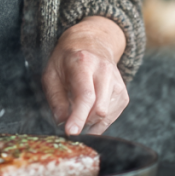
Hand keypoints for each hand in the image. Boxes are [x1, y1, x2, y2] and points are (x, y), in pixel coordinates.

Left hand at [41, 17, 128, 135]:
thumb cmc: (67, 60)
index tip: (71, 132)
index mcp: (84, 62)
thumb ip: (55, 97)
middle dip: (82, 121)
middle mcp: (105, 71)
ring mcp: (117, 82)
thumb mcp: (52, 72)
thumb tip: (61, 121)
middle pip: (99, 108)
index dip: (78, 116)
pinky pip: (112, 117)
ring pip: (106, 115)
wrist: (91, 43)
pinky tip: (88, 111)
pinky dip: (98, 121)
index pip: (85, 95)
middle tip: (69, 120)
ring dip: (89, 121)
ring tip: (78, 109)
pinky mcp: (123, 94)